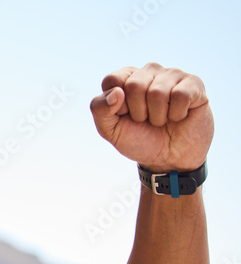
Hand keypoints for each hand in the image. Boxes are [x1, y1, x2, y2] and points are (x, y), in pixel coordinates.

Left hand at [90, 63, 212, 172]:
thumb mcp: (110, 130)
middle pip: (134, 85)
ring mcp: (172, 75)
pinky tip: (179, 116)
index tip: (125, 116)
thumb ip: (100, 110)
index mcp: (126, 79)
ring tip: (162, 119)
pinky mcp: (194, 84)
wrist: (169, 160)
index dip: (117, 106)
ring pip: (158, 92)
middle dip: (138, 112)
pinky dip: (177, 114)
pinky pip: (180, 96)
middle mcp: (149, 72)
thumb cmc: (139, 140)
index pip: (113, 80)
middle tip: (146, 120)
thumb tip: (116, 92)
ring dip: (158, 116)